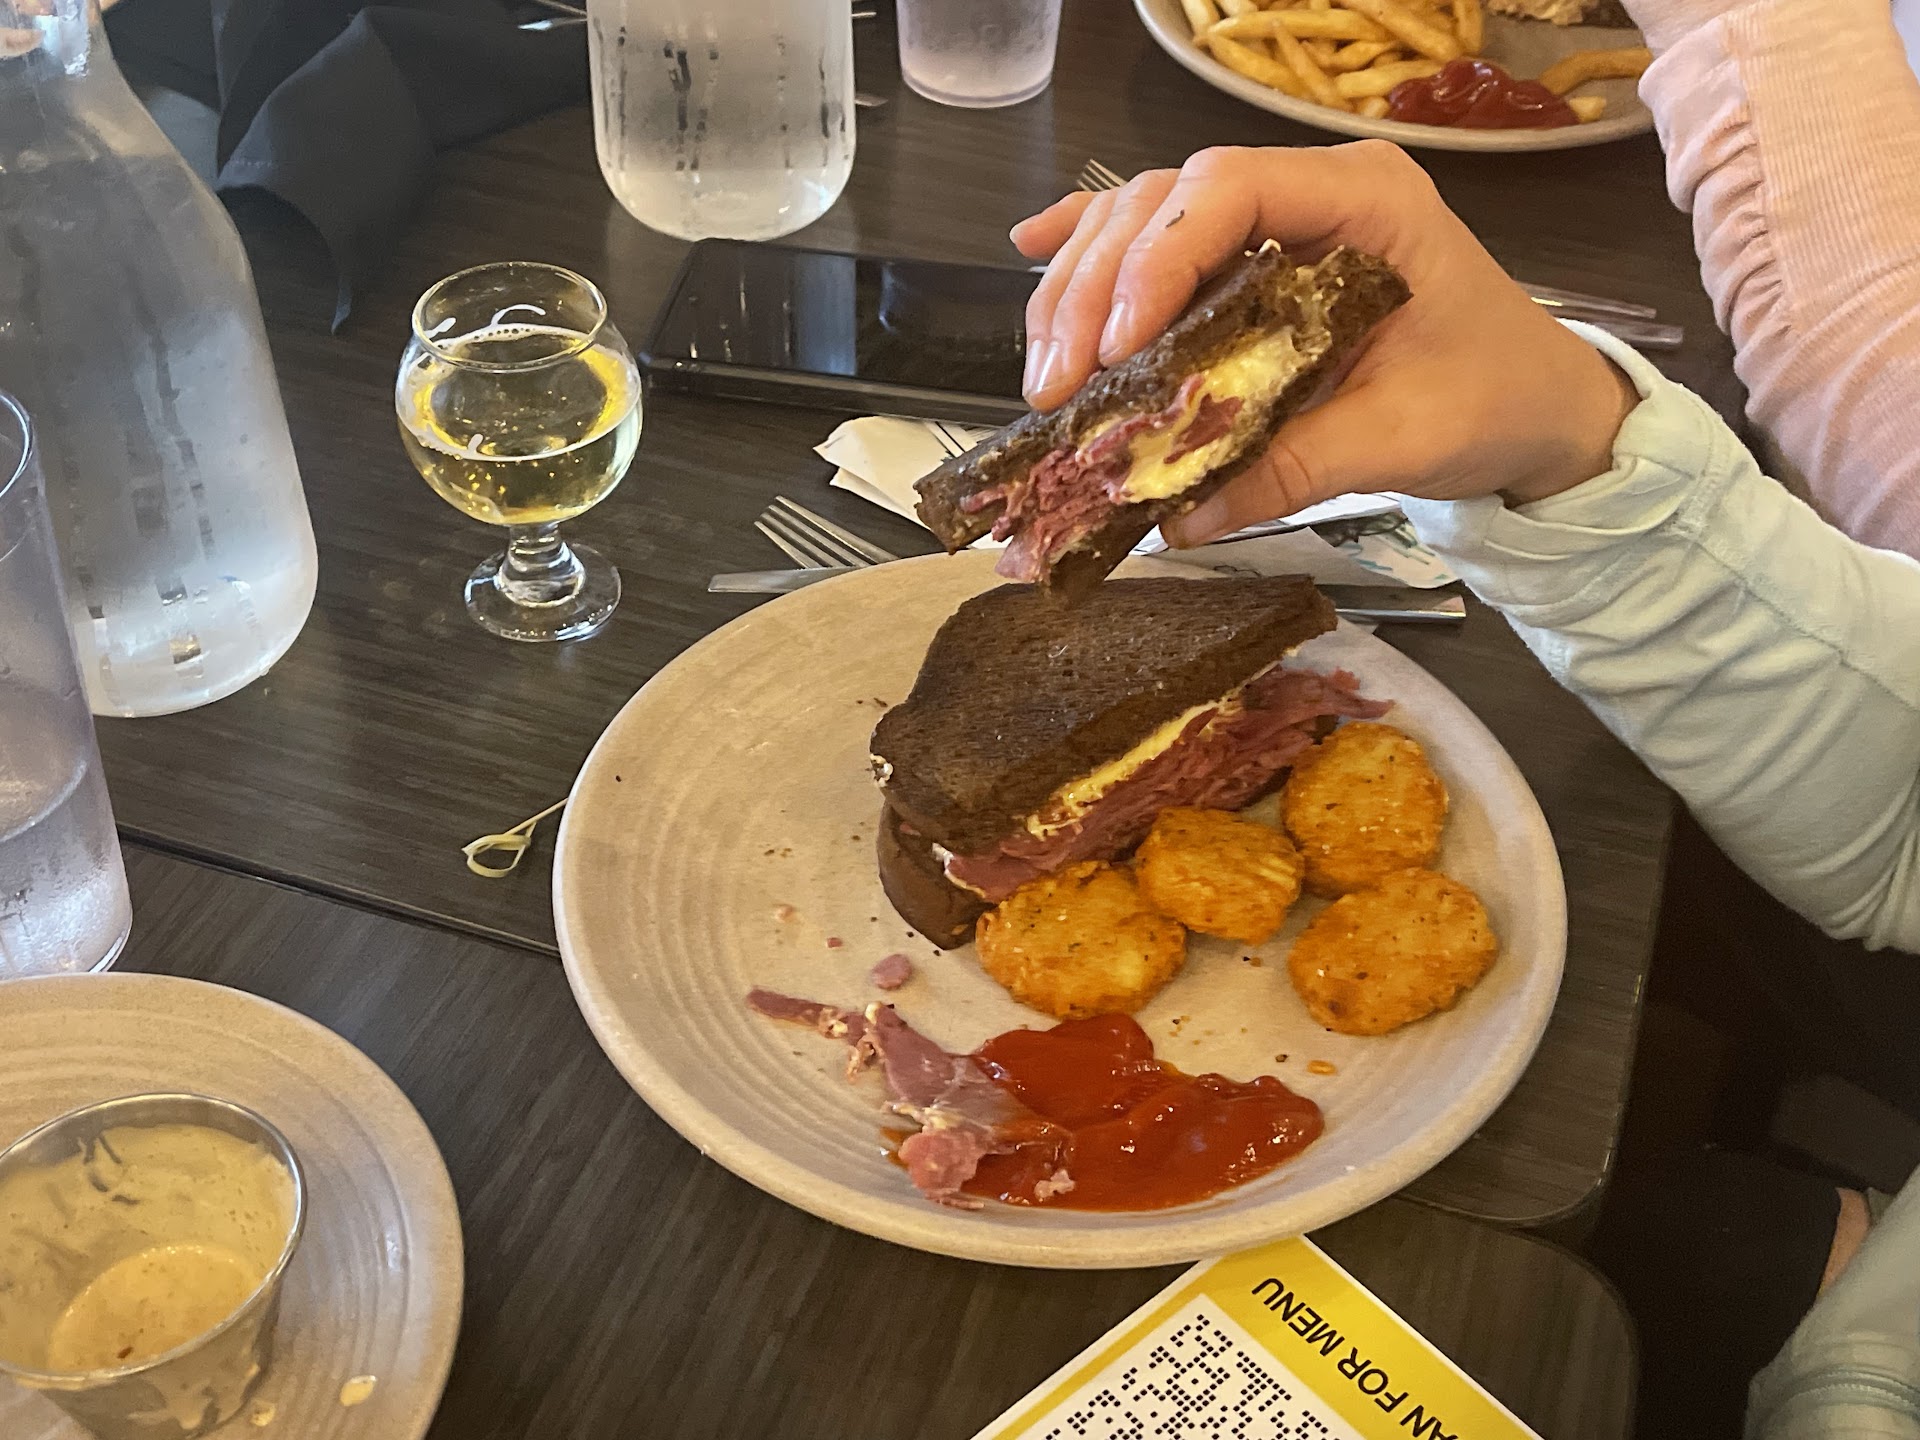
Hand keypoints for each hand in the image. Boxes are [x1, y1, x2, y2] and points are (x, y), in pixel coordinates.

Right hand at [1012, 143, 1639, 544]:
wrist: (1539, 403)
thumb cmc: (1494, 398)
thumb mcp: (1403, 439)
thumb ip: (1295, 468)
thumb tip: (1183, 519)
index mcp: (1366, 201)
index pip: (1230, 189)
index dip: (1157, 257)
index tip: (1119, 345)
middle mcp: (1310, 192)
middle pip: (1164, 202)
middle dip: (1094, 289)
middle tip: (1057, 385)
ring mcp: (1276, 221)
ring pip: (1144, 220)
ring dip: (1079, 290)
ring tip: (1045, 376)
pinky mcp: (1252, 262)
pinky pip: (1158, 242)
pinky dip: (1093, 254)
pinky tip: (1034, 258)